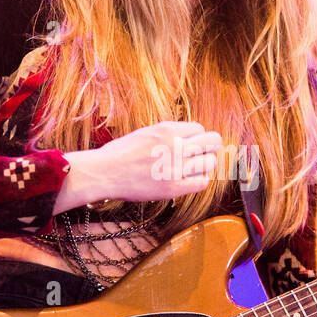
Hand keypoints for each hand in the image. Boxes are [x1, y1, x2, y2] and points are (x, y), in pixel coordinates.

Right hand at [65, 121, 222, 205]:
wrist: (104, 173)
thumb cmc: (120, 153)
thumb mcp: (146, 133)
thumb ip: (168, 134)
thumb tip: (187, 137)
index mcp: (167, 130)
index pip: (200, 129)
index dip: (198, 137)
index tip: (192, 145)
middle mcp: (174, 146)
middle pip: (213, 141)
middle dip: (210, 147)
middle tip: (203, 154)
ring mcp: (175, 167)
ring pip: (210, 162)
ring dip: (205, 165)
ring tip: (194, 168)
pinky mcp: (172, 187)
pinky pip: (202, 183)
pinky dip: (199, 181)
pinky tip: (189, 180)